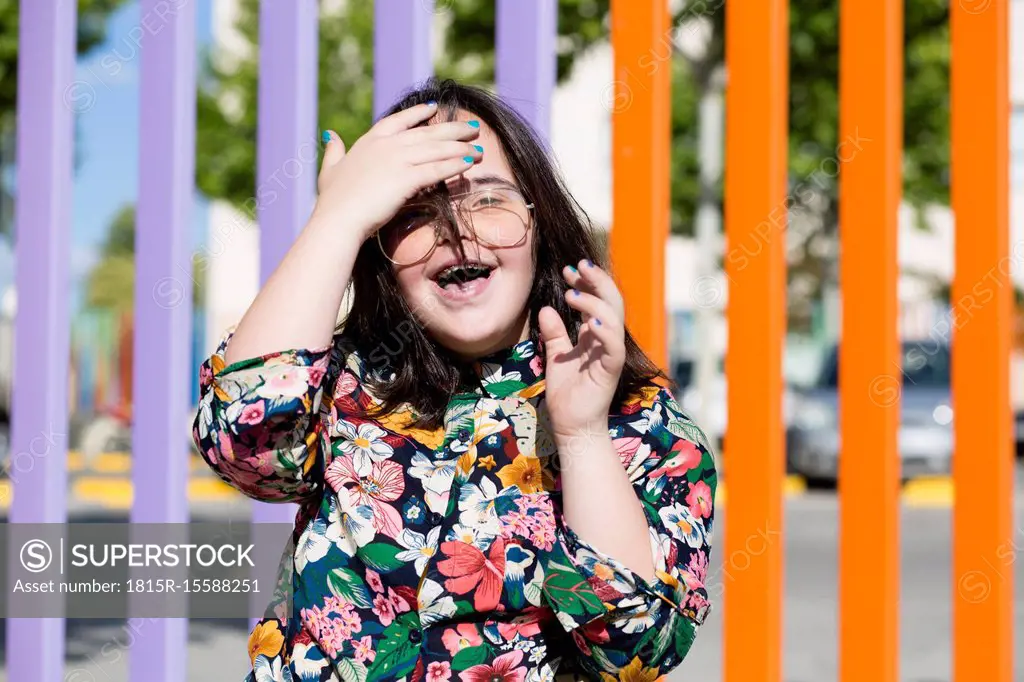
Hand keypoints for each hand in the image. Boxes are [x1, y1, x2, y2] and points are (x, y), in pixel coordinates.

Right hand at [314, 103, 482, 239]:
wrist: (338, 218)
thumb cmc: (333, 200)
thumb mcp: (329, 170)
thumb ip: (334, 151)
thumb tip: (330, 134)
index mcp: (370, 141)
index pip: (398, 120)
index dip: (417, 114)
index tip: (434, 108)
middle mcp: (387, 145)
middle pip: (427, 132)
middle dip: (453, 129)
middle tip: (473, 128)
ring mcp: (397, 160)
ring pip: (436, 149)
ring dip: (461, 147)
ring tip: (480, 147)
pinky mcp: (407, 178)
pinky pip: (437, 169)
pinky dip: (456, 164)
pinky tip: (470, 162)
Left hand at [538, 259, 625, 438]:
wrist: (572, 426)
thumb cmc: (568, 394)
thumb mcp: (556, 356)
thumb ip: (555, 334)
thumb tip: (546, 309)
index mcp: (596, 335)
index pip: (597, 299)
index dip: (586, 282)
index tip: (568, 270)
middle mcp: (606, 341)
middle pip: (611, 301)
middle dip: (596, 281)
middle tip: (577, 266)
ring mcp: (610, 354)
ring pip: (614, 318)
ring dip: (595, 302)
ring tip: (572, 292)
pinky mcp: (610, 370)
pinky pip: (613, 346)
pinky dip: (605, 331)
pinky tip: (591, 321)